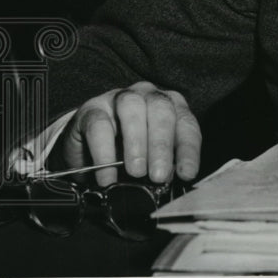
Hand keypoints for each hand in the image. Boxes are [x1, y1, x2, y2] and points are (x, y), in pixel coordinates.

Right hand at [61, 81, 200, 186]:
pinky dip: (104, 152)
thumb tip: (169, 182)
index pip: (186, 124)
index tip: (186, 174)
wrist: (89, 145)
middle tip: (158, 175)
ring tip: (136, 172)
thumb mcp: (152, 158)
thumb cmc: (130, 150)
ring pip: (132, 108)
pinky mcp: (92, 108)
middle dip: (162, 145)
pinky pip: (99, 124)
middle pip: (161, 110)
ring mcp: (120, 97)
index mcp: (172, 105)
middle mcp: (149, 95)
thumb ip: (164, 164)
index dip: (188, 150)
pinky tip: (107, 174)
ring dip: (136, 142)